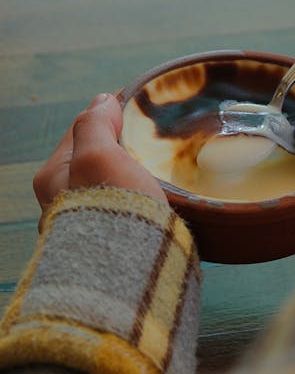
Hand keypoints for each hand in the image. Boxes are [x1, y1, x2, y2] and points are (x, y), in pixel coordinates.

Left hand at [33, 93, 166, 230]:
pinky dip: (142, 187)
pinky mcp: (114, 235)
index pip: (81, 128)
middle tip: (151, 128)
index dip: (107, 109)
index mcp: (54, 177)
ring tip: (161, 155)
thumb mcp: (98, 156)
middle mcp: (65, 199)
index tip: (137, 99)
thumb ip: (95, 124)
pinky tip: (161, 186)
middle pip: (96, 153)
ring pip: (114, 176)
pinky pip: (127, 198)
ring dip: (134, 164)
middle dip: (121, 138)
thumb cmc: (110, 210)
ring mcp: (90, 218)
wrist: (128, 274)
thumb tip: (101, 101)